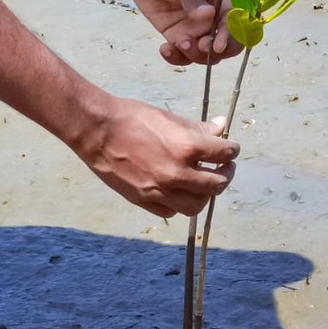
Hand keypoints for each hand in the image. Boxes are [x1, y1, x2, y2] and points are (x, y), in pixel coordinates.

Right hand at [76, 95, 238, 217]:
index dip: (232, 149)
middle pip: (217, 184)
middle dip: (225, 173)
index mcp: (186, 148)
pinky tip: (178, 191)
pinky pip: (171, 211)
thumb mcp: (167, 117)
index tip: (230, 148)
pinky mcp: (143, 200)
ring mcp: (160, 191)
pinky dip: (179, 203)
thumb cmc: (130, 117)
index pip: (224, 153)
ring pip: (197, 205)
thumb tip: (221, 128)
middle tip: (224, 166)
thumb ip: (197, 127)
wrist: (95, 130)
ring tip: (203, 182)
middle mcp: (177, 174)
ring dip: (206, 194)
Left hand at [124, 0, 239, 66]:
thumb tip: (208, 14)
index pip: (235, 21)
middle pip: (225, 44)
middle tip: (200, 46)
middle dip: (215, 51)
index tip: (217, 45)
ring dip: (195, 55)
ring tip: (179, 44)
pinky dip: (176, 57)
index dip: (231, 36)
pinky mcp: (177, 34)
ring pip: (204, 53)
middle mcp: (214, 17)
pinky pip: (182, 52)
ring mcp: (195, 27)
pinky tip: (165, 49)